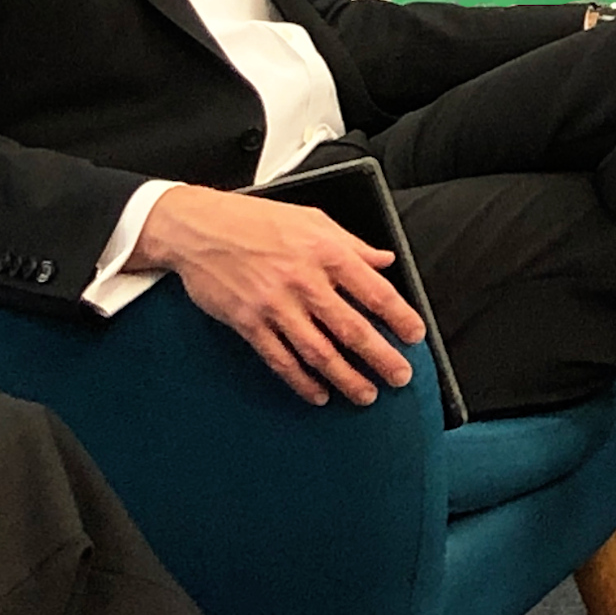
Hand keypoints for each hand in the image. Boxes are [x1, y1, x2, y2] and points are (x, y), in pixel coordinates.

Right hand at [130, 186, 423, 405]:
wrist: (200, 228)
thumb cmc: (259, 220)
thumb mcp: (314, 220)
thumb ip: (354, 244)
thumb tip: (386, 259)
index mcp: (327, 253)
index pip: (375, 291)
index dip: (399, 317)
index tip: (415, 336)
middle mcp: (304, 282)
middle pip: (351, 329)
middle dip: (380, 358)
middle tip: (400, 377)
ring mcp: (274, 305)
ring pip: (318, 351)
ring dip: (345, 377)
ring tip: (366, 394)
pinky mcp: (247, 323)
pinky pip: (280, 359)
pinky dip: (301, 381)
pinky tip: (318, 394)